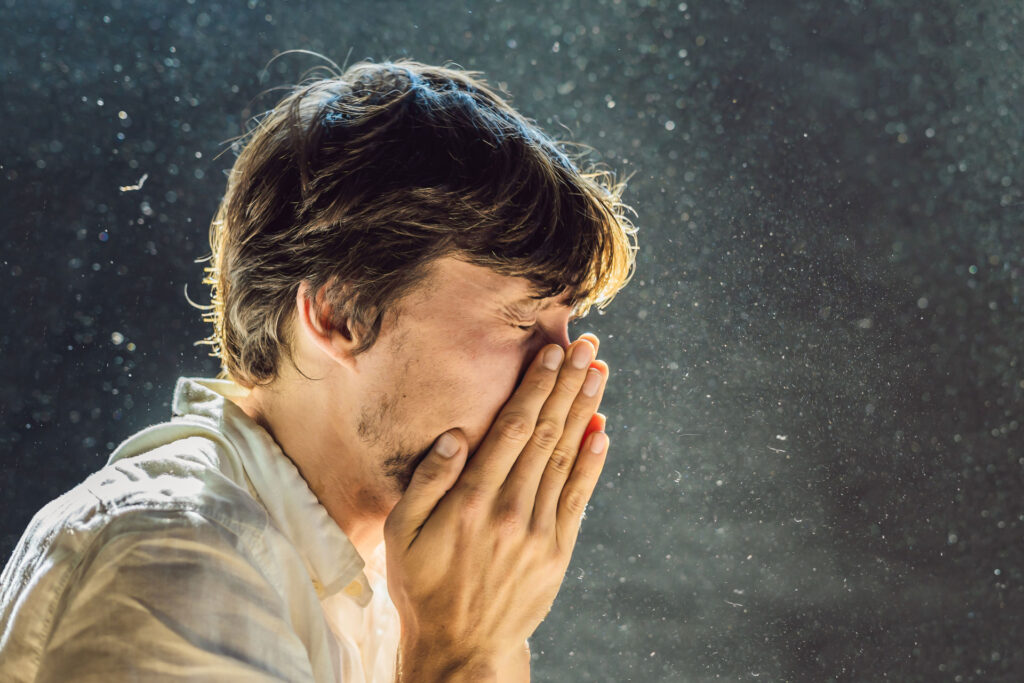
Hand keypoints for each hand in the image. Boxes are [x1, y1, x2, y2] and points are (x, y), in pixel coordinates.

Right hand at [385, 335, 609, 680]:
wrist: (461, 647)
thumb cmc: (423, 584)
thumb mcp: (401, 534)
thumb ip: (427, 482)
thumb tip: (455, 436)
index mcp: (470, 500)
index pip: (511, 429)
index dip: (534, 387)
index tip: (551, 352)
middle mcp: (509, 510)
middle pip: (545, 434)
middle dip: (567, 385)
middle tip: (587, 346)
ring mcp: (538, 532)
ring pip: (565, 459)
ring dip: (584, 412)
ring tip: (598, 373)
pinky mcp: (557, 552)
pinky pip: (578, 498)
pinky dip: (591, 463)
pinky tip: (602, 431)